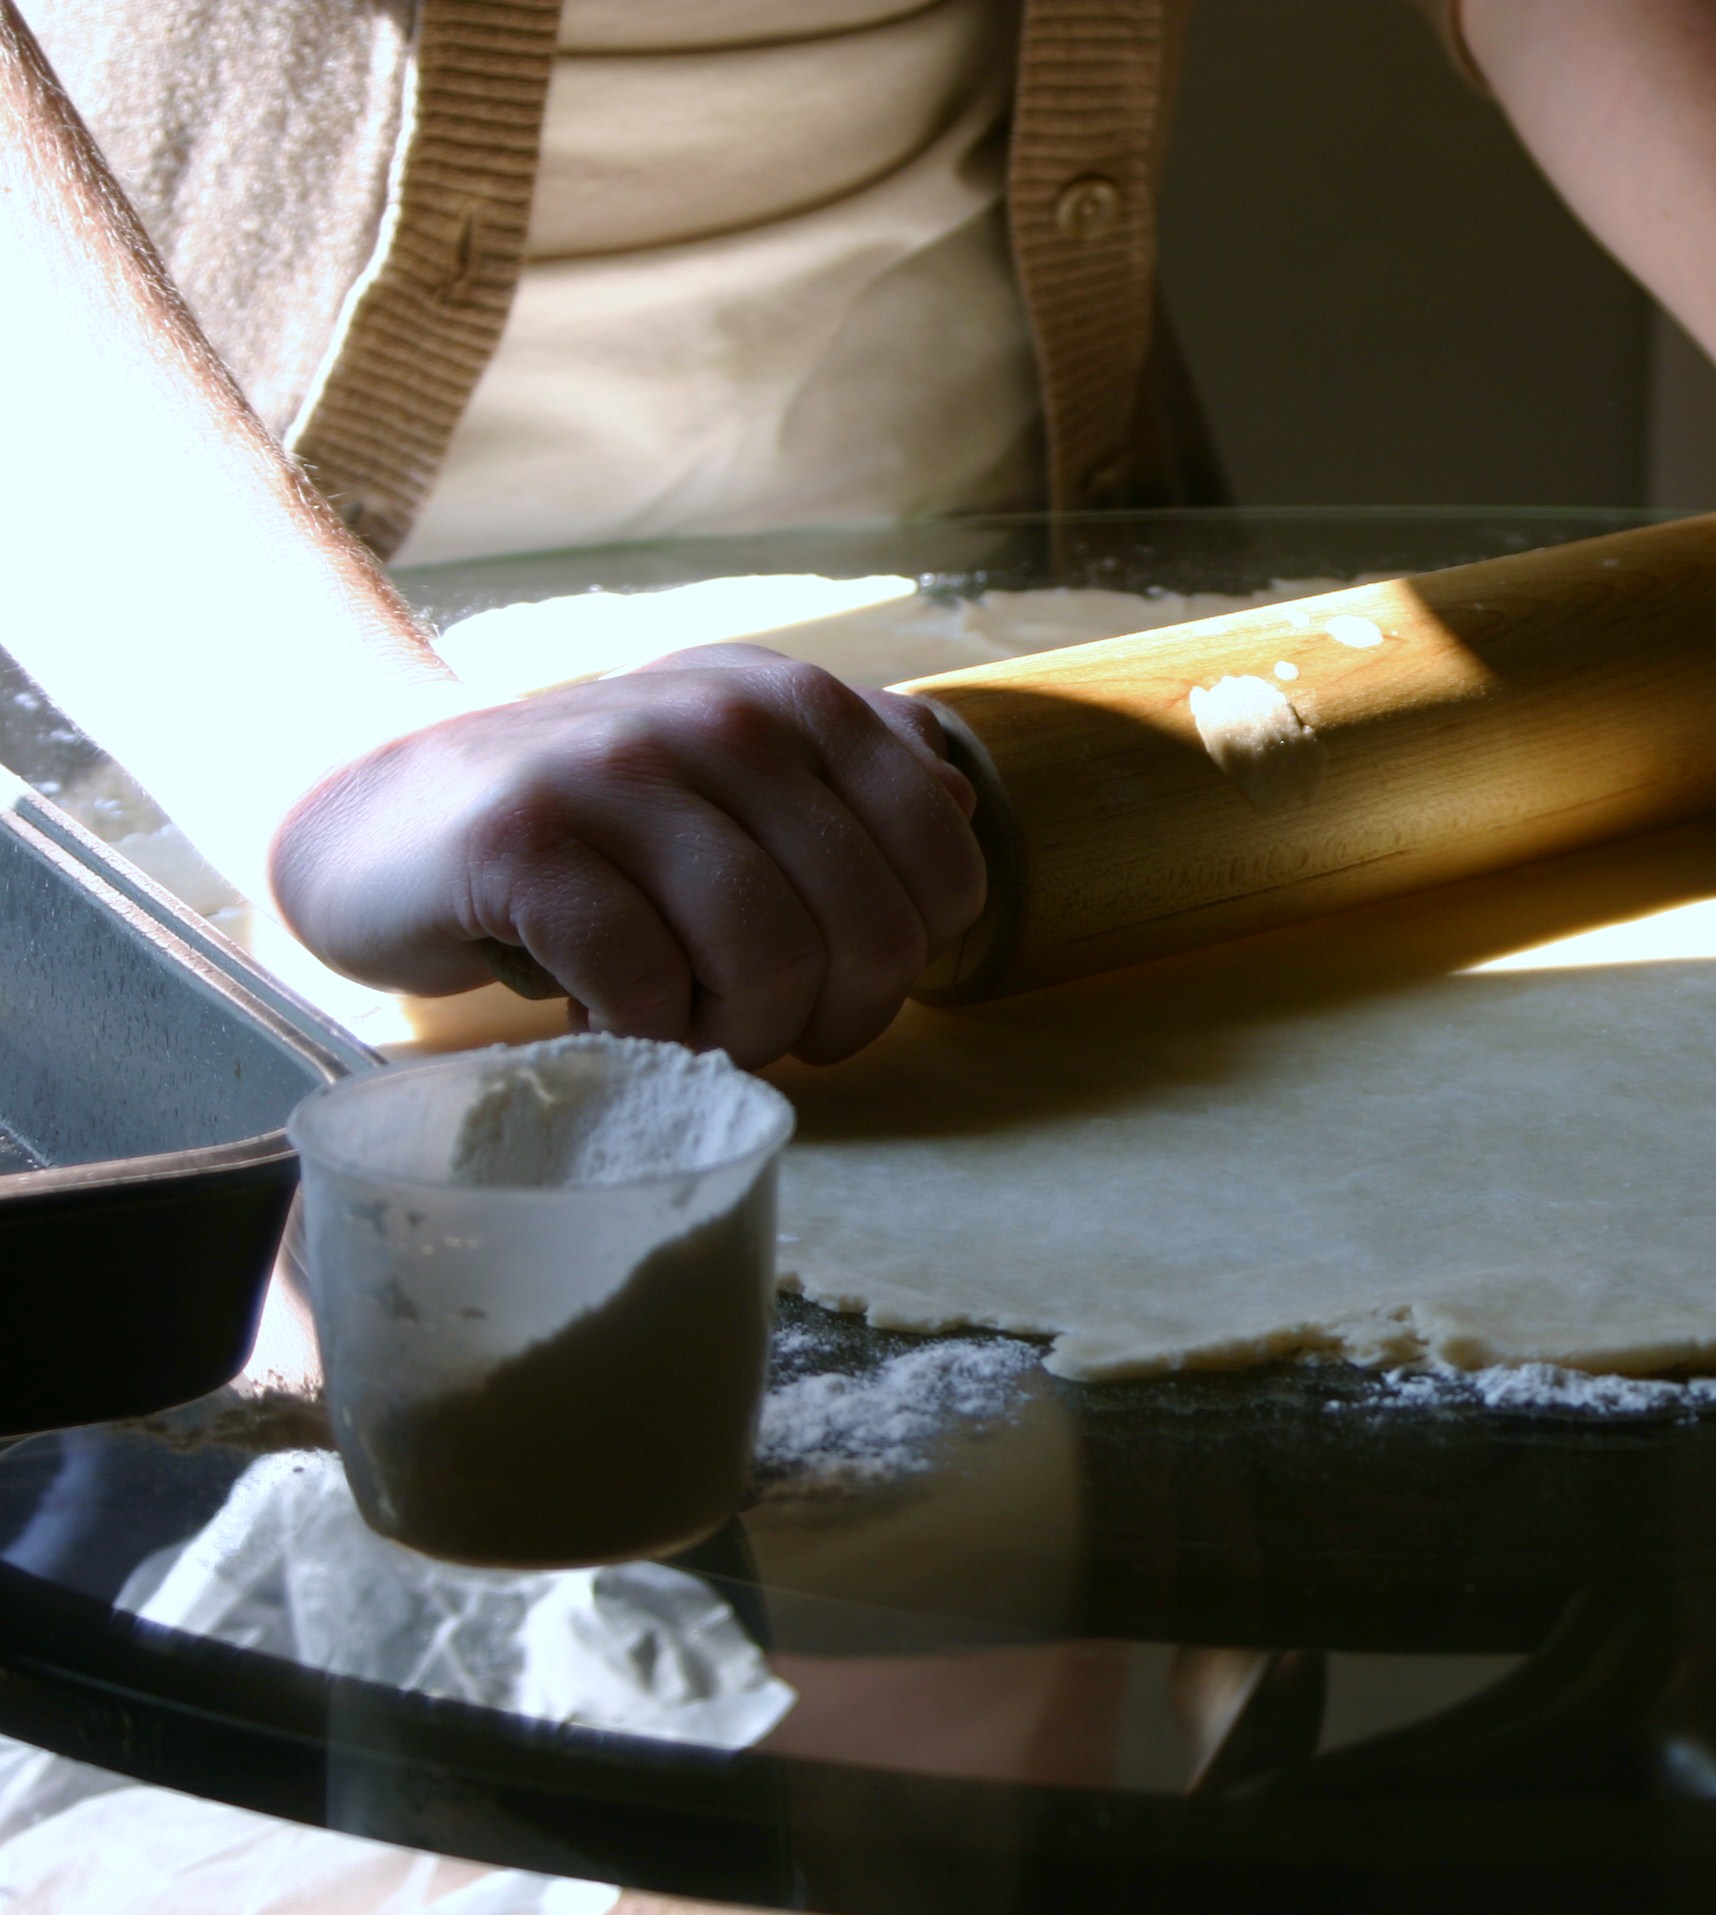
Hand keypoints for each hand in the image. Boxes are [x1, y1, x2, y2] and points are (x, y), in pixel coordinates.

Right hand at [269, 645, 987, 1066]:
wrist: (379, 814)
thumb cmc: (588, 826)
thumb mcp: (733, 776)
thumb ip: (855, 779)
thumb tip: (960, 805)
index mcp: (798, 702)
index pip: (944, 867)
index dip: (904, 964)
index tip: (831, 986)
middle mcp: (725, 715)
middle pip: (867, 931)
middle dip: (824, 1020)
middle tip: (753, 1030)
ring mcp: (622, 768)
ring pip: (768, 961)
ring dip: (735, 1036)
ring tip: (681, 1026)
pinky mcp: (526, 842)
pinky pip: (647, 985)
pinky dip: (639, 1036)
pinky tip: (600, 1016)